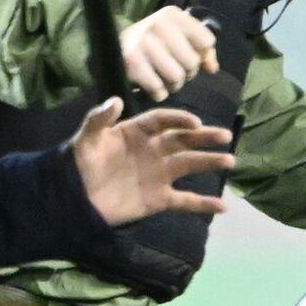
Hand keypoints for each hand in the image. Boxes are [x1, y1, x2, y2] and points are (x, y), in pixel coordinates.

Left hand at [71, 97, 235, 223]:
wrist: (76, 199)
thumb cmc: (81, 164)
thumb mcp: (86, 139)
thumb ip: (98, 119)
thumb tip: (115, 100)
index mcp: (137, 132)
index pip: (163, 121)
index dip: (179, 119)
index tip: (195, 123)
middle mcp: (153, 150)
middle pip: (183, 140)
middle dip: (204, 137)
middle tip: (225, 136)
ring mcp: (158, 175)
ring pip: (189, 165)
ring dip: (209, 162)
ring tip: (229, 160)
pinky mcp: (159, 199)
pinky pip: (185, 200)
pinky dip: (203, 203)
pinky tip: (223, 206)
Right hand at [119, 6, 218, 101]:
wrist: (110, 46)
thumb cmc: (152, 43)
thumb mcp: (177, 37)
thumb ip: (202, 50)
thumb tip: (212, 68)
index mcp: (173, 14)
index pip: (206, 42)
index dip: (202, 55)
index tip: (189, 56)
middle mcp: (158, 23)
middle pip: (192, 62)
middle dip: (186, 73)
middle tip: (174, 70)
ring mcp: (144, 41)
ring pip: (177, 77)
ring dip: (173, 85)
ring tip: (164, 79)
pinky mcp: (132, 60)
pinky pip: (159, 88)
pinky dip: (158, 93)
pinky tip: (153, 86)